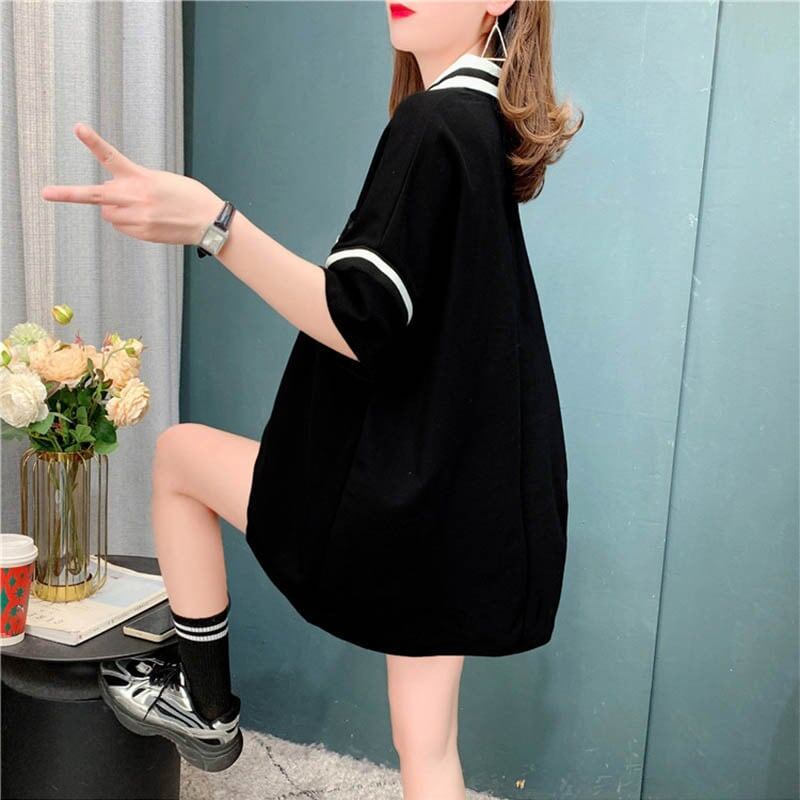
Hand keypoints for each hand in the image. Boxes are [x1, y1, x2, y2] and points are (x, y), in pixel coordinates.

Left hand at [41, 122, 222, 246]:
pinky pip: (121, 227)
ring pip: (108, 214)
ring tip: (138, 209)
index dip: (93, 142)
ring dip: (114, 211)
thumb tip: (111, 205)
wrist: (208, 221)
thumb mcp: (161, 181)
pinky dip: (127, 223)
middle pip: (94, 196)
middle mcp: (135, 196)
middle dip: (71, 194)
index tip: (78, 128)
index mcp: (141, 177)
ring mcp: (137, 217)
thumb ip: (134, 186)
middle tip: (46, 192)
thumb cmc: (188, 198)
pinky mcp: (141, 232)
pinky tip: (148, 219)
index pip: (112, 156)